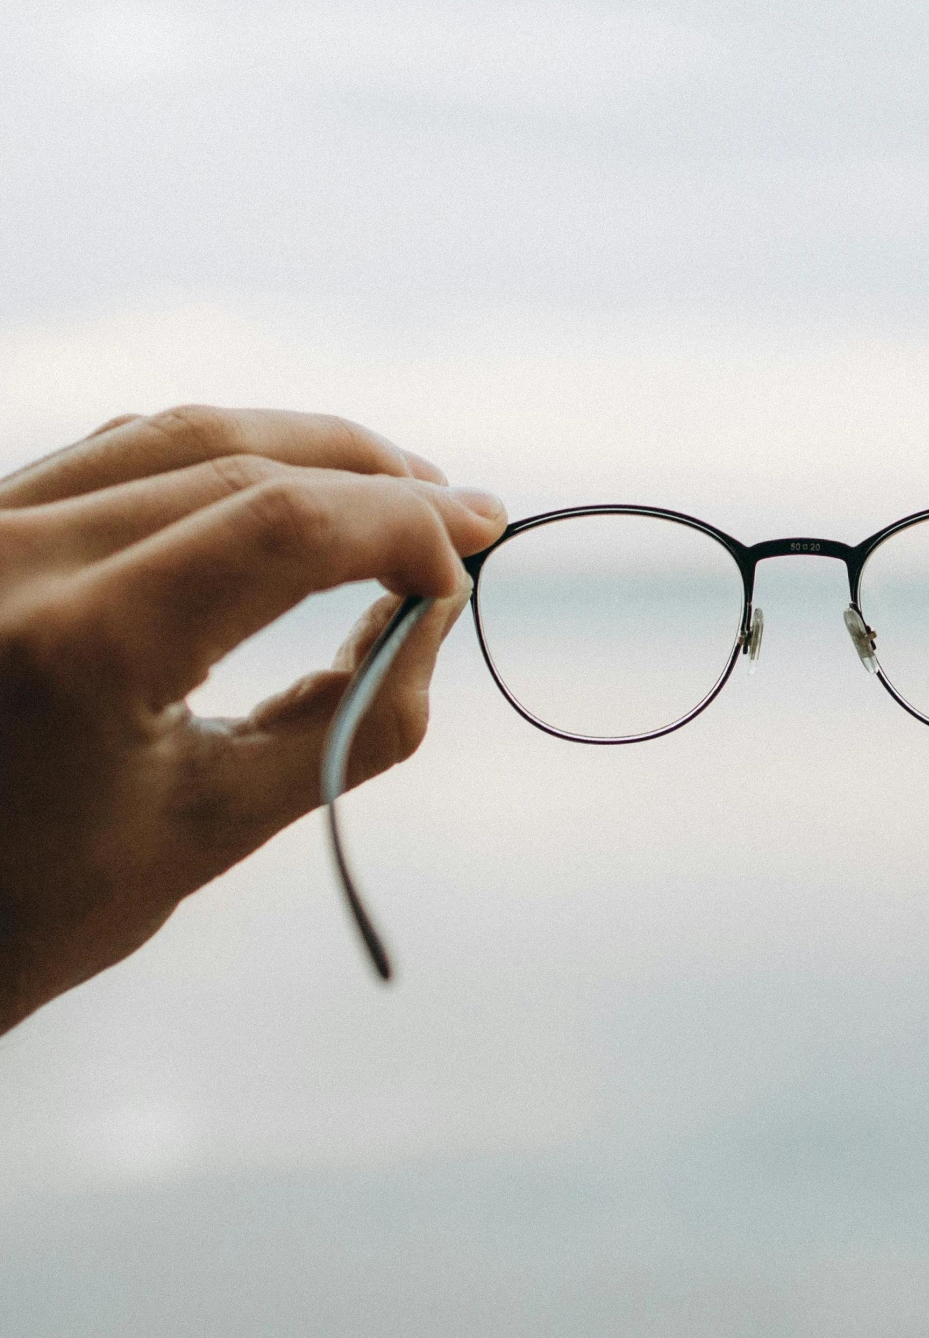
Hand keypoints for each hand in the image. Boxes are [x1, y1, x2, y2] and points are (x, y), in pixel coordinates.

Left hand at [0, 405, 506, 1033]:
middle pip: (240, 463)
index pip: (279, 527)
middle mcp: (12, 560)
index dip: (399, 524)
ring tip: (401, 492)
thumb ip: (351, 721)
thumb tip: (438, 610)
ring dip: (309, 449)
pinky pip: (120, 451)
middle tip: (469, 516)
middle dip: (376, 482)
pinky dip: (224, 456)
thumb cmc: (42, 903)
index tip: (473, 554)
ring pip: (182, 434)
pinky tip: (293, 486)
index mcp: (75, 649)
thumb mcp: (212, 830)